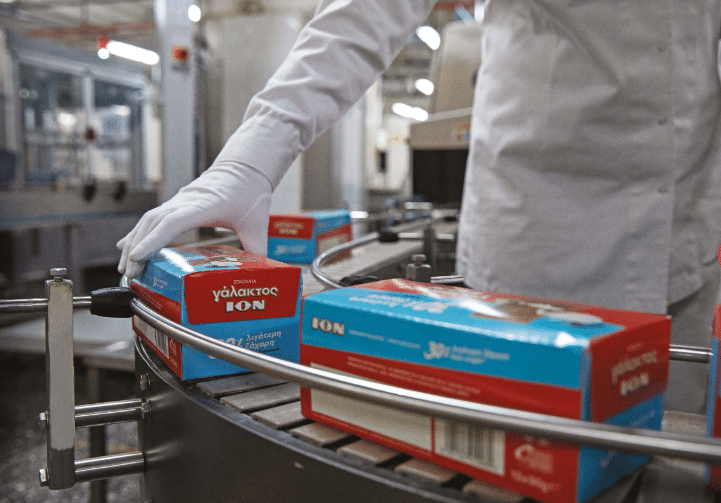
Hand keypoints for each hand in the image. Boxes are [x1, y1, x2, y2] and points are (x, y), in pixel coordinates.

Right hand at [117, 162, 271, 277]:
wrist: (245, 168)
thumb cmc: (250, 191)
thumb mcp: (257, 222)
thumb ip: (256, 247)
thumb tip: (257, 272)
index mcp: (204, 205)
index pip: (173, 222)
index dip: (153, 240)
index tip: (137, 256)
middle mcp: (186, 201)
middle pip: (154, 224)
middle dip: (138, 249)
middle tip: (132, 274)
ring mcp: (179, 201)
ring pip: (149, 220)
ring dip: (135, 242)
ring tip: (126, 268)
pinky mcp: (177, 203)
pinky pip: (153, 218)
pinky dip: (139, 233)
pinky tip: (127, 247)